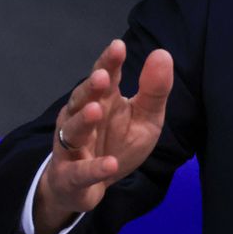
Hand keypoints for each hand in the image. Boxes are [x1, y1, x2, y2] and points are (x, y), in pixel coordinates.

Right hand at [33, 39, 173, 233]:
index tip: (118, 46)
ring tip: (95, 111)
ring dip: (83, 121)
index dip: (109, 62)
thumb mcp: (146, 118)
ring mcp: (72, 146)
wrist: (90, 187)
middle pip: (83, 99)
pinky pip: (80, 171)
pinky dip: (93, 168)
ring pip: (73, 130)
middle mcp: (82, 118)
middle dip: (90, 88)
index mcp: (103, 101)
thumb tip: (162, 53)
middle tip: (101, 76)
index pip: (104, 76)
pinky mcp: (69, 176)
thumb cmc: (117, 145)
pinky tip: (109, 164)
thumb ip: (154, 90)